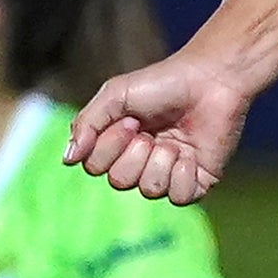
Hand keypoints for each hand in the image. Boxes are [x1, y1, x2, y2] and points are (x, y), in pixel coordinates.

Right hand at [65, 46, 257, 203]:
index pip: (95, 167)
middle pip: (120, 182)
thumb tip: (67, 160)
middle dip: (134, 154)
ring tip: (173, 142)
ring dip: (159, 162)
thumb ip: (87, 124)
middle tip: (150, 129)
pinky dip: (182, 175)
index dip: (109, 147)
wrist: (210, 79)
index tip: (130, 120)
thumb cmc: (163, 82)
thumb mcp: (115, 95)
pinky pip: (180, 198)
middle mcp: (141, 163)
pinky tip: (189, 154)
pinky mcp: (197, 181)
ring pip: (149, 191)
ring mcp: (169, 174)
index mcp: (118, 145)